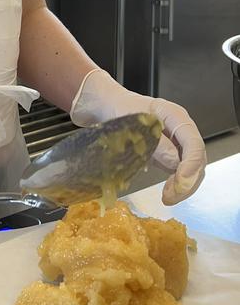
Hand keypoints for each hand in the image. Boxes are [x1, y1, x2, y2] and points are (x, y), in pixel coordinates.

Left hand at [70, 69, 206, 205]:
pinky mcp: (169, 155)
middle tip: (171, 196)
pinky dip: (177, 185)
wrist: (109, 107)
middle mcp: (181, 131)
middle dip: (188, 181)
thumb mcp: (135, 122)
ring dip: (184, 187)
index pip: (194, 143)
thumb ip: (156, 143)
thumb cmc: (120, 108)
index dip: (191, 165)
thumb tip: (175, 163)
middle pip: (197, 159)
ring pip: (192, 169)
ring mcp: (177, 143)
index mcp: (176, 116)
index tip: (181, 182)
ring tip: (168, 197)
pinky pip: (180, 172)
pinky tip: (167, 193)